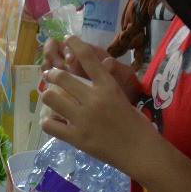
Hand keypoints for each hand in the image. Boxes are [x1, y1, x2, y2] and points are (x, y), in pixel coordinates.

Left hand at [40, 37, 157, 174]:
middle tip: (50, 75)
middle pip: (62, 77)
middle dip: (52, 73)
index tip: (67, 38)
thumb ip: (106, 86)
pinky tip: (53, 121)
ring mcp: (83, 119)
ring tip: (50, 98)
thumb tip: (95, 71)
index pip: (89, 59)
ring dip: (48, 95)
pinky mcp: (76, 138)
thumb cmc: (137, 125)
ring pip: (51, 98)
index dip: (75, 44)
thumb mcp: (122, 98)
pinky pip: (50, 125)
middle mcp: (94, 99)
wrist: (142, 152)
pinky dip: (48, 121)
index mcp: (108, 87)